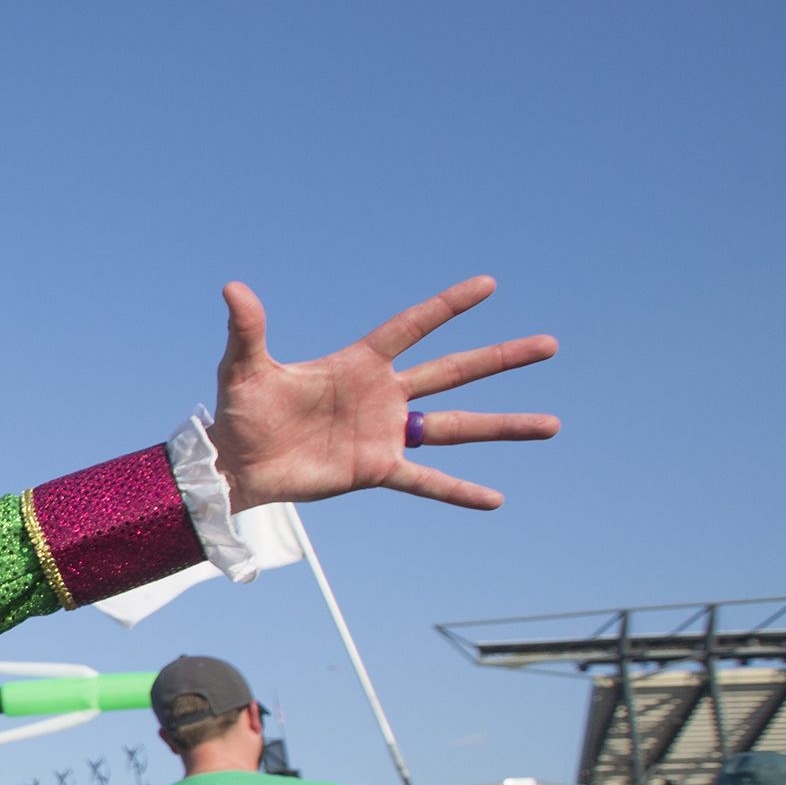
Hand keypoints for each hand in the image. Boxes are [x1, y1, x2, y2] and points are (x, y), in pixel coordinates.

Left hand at [204, 276, 557, 511]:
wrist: (238, 465)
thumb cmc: (240, 412)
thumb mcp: (244, 368)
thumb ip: (248, 329)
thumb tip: (233, 288)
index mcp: (359, 364)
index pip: (413, 327)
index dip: (448, 306)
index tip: (489, 285)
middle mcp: (383, 395)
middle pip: (454, 370)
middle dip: (501, 359)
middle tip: (550, 344)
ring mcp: (386, 433)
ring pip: (457, 425)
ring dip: (503, 425)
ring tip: (552, 424)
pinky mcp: (377, 470)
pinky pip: (427, 480)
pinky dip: (459, 491)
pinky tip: (496, 499)